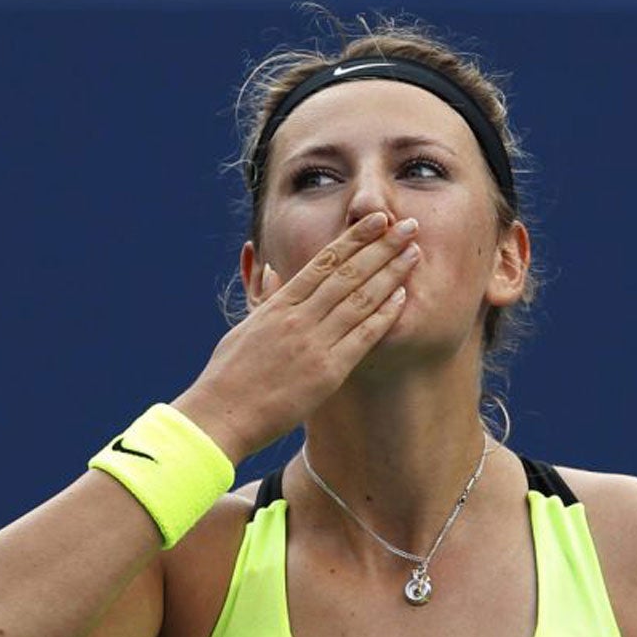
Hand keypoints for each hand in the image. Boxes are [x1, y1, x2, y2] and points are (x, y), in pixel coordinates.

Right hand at [174, 211, 420, 462]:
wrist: (222, 414)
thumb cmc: (228, 375)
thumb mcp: (245, 327)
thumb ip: (265, 298)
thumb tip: (272, 270)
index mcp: (279, 304)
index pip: (324, 261)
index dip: (354, 238)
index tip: (376, 221)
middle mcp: (299, 318)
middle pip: (348, 273)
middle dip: (381, 247)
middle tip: (408, 226)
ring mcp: (314, 344)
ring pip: (360, 299)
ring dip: (390, 274)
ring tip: (413, 253)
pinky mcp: (326, 373)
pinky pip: (362, 338)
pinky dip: (384, 315)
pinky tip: (402, 297)